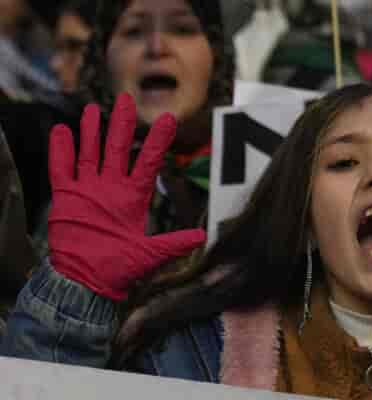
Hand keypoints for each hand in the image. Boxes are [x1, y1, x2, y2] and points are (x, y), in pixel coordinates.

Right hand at [48, 94, 205, 300]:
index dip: (158, 141)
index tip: (169, 120)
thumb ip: (173, 244)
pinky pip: (61, 169)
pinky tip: (61, 132)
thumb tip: (202, 238)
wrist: (86, 281)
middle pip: (118, 149)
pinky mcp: (66, 198)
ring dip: (91, 133)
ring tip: (92, 109)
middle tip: (126, 100)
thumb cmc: (120, 270)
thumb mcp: (150, 255)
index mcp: (133, 197)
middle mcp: (111, 188)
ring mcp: (88, 190)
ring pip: (90, 153)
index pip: (148, 162)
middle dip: (121, 125)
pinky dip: (60, 151)